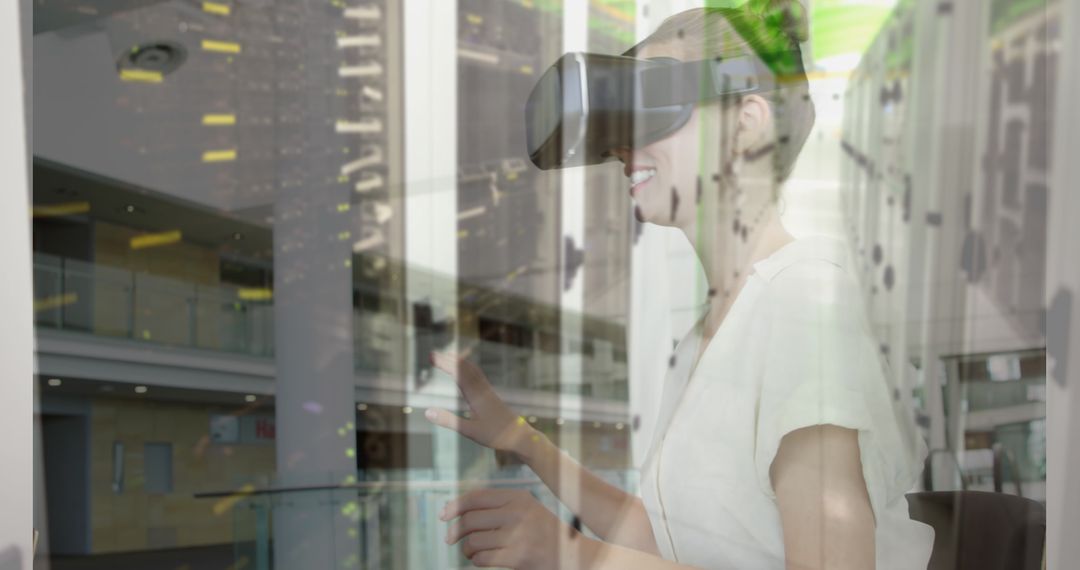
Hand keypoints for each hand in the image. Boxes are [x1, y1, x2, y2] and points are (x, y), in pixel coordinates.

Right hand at [425, 352, 537, 454]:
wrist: (521, 437)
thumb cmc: (496, 436)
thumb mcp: (470, 431)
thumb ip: (449, 421)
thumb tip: (427, 412)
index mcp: (476, 396)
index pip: (458, 375)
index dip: (444, 364)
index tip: (431, 357)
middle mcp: (483, 390)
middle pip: (465, 369)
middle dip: (448, 360)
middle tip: (432, 354)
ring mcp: (488, 392)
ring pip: (473, 371)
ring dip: (459, 362)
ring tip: (448, 356)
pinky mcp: (492, 397)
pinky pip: (479, 377)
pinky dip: (469, 369)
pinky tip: (468, 372)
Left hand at [442, 488, 594, 568]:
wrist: (572, 555)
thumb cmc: (543, 533)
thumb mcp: (526, 509)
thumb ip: (497, 507)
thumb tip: (456, 511)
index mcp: (517, 497)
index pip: (476, 497)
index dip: (455, 506)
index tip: (443, 515)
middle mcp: (517, 513)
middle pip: (470, 520)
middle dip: (455, 531)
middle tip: (450, 540)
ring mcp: (517, 535)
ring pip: (473, 541)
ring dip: (467, 549)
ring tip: (471, 552)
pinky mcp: (517, 558)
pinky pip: (481, 559)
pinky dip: (476, 561)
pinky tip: (482, 560)